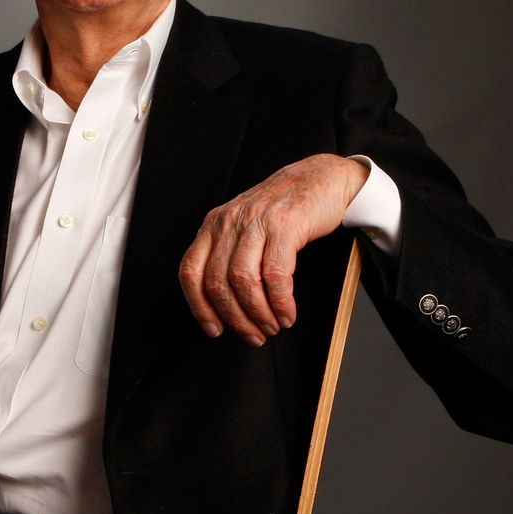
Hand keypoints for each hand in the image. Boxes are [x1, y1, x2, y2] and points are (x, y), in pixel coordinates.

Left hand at [178, 153, 367, 343]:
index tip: (214, 329)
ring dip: (258, 313)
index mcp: (213, 225)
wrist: (321, 178)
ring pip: (243, 281)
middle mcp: (229, 222)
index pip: (191, 272)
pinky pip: (274, 274)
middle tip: (254, 335)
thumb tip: (226, 307)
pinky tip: (287, 313)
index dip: (199, 307)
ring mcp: (255, 222)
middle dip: (235, 318)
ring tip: (272, 327)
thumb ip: (230, 256)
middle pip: (218, 282)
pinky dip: (280, 302)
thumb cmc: (284, 209)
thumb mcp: (245, 226)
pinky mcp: (284, 226)